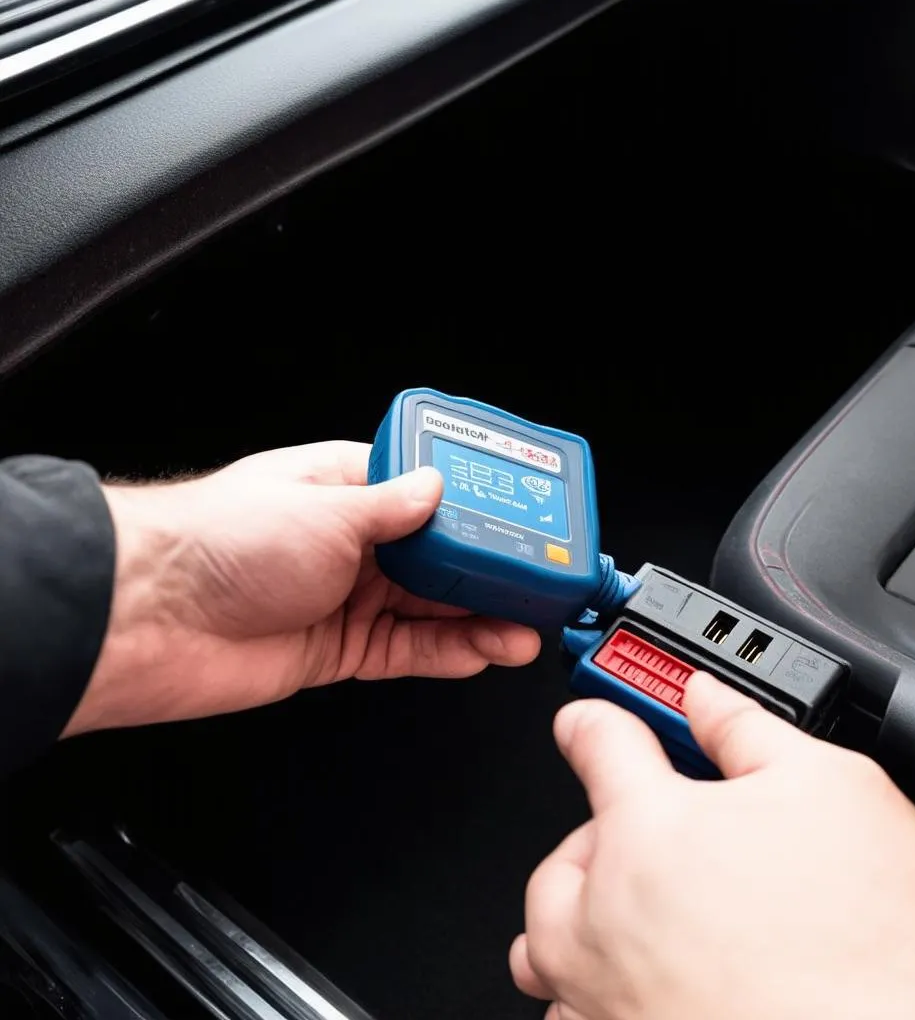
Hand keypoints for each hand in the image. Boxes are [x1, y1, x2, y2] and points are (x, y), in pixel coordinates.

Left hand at [66, 442, 539, 734]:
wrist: (150, 619)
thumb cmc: (220, 540)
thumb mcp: (325, 510)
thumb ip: (393, 509)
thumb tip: (441, 491)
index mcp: (347, 487)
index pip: (430, 494)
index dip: (479, 509)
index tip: (524, 524)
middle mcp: (353, 541)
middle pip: (439, 557)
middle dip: (490, 572)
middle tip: (539, 585)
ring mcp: (348, 596)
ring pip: (431, 609)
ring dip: (480, 618)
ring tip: (528, 626)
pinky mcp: (339, 648)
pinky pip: (406, 651)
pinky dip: (446, 653)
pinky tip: (484, 652)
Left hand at [511, 674, 914, 1019]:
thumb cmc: (893, 943)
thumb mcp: (832, 788)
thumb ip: (746, 730)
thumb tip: (708, 699)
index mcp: (651, 832)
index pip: (594, 740)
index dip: (597, 722)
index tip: (590, 726)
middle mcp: (612, 922)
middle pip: (557, 859)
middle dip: (596, 837)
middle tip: (658, 838)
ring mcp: (613, 1001)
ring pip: (548, 951)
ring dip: (584, 923)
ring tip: (648, 915)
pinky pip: (574, 1019)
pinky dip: (595, 998)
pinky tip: (655, 983)